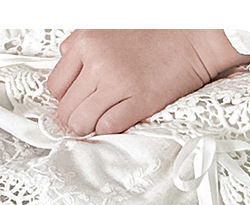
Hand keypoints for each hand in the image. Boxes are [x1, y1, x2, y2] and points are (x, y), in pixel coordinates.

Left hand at [45, 29, 249, 135]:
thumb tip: (64, 84)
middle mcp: (98, 61)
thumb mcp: (107, 28)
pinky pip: (106, 128)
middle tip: (86, 116)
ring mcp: (117, 83)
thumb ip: (82, 51)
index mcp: (86, 40)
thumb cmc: (154, 32)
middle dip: (73, 117)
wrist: (195, 34)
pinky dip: (106, 130)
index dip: (64, 98)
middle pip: (65, 109)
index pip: (55, 86)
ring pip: (81, 123)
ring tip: (99, 120)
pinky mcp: (138, 101)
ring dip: (87, 128)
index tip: (74, 101)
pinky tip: (115, 120)